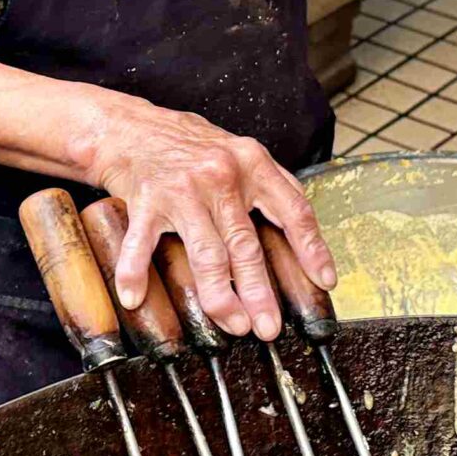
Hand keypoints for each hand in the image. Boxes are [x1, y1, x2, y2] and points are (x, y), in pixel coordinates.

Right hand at [77, 93, 334, 340]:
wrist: (131, 127)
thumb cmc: (190, 145)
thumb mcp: (240, 152)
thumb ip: (272, 185)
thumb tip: (304, 231)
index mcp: (252, 164)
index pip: (293, 210)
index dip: (312, 248)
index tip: (324, 281)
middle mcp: (221, 176)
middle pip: (246, 245)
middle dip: (260, 292)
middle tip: (268, 327)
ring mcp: (183, 189)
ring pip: (207, 253)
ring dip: (219, 296)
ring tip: (231, 324)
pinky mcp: (146, 199)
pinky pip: (142, 243)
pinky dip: (135, 272)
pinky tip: (135, 297)